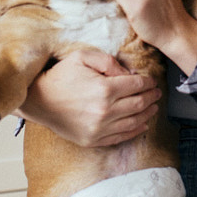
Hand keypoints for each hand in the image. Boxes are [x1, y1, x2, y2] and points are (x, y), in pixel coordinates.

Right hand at [17, 47, 160, 146]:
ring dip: (147, 114)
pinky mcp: (93, 140)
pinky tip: (141, 124)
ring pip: (134, 122)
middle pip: (138, 104)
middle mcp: (104, 111)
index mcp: (104, 89)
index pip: (136, 85)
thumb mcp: (83, 57)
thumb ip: (109, 61)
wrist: (39, 100)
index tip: (152, 81)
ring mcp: (99, 129)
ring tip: (153, 107)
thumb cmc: (60, 76)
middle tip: (157, 93)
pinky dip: (134, 131)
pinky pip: (120, 137)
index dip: (148, 82)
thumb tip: (129, 73)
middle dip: (151, 97)